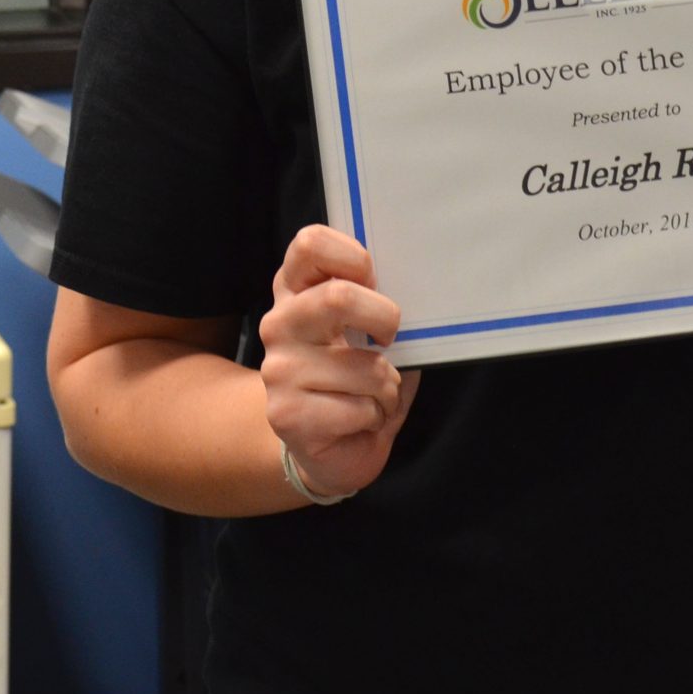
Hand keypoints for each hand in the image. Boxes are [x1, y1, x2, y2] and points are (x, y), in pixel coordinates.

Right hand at [259, 223, 419, 500]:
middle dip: (385, 319)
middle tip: (389, 338)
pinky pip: (360, 408)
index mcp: (294, 292)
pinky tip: (359, 421)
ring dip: (387, 387)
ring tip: (372, 396)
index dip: (353, 257)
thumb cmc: (355, 380)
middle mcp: (278, 324)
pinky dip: (376, 417)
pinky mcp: (287, 415)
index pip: (310, 244)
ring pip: (364, 367)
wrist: (327, 448)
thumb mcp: (363, 332)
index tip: (373, 280)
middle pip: (338, 298)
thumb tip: (414, 290)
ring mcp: (278, 370)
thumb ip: (373, 303)